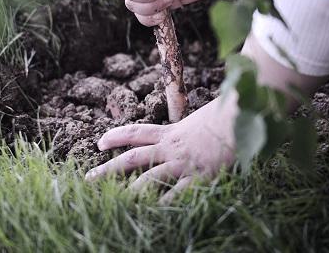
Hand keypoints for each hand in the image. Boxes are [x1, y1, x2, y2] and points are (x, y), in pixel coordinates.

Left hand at [85, 94, 237, 203]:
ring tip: (113, 201)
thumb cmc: (225, 114)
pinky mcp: (199, 176)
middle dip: (108, 168)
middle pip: (132, 157)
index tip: (99, 142)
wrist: (240, 116)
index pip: (136, 132)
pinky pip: (177, 194)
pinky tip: (152, 213)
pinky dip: (164, 204)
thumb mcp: (200, 119)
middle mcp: (171, 147)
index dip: (116, 136)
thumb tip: (189, 129)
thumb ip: (189, 127)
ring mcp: (183, 162)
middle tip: (88, 179)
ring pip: (148, 178)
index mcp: (170, 132)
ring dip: (130, 190)